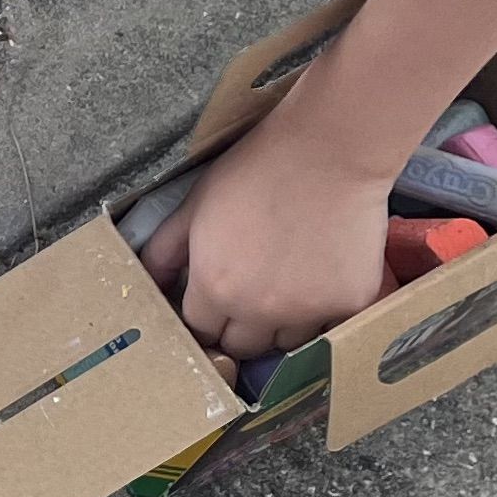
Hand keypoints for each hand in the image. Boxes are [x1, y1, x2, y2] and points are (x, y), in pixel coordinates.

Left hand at [135, 107, 390, 364]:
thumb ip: (165, 250)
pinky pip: (330, 325)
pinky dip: (323, 310)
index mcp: (215, 288)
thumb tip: (147, 283)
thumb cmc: (256, 171)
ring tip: (289, 283)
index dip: (206, 315)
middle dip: (240, 326)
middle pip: (242, 346)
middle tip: (252, 291)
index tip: (216, 300)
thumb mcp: (194, 206)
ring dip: (282, 323)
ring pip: (287, 342)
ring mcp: (307, 312)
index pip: (201, 330)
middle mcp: (259, 311)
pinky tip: (322, 277)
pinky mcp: (348, 303)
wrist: (328, 151)